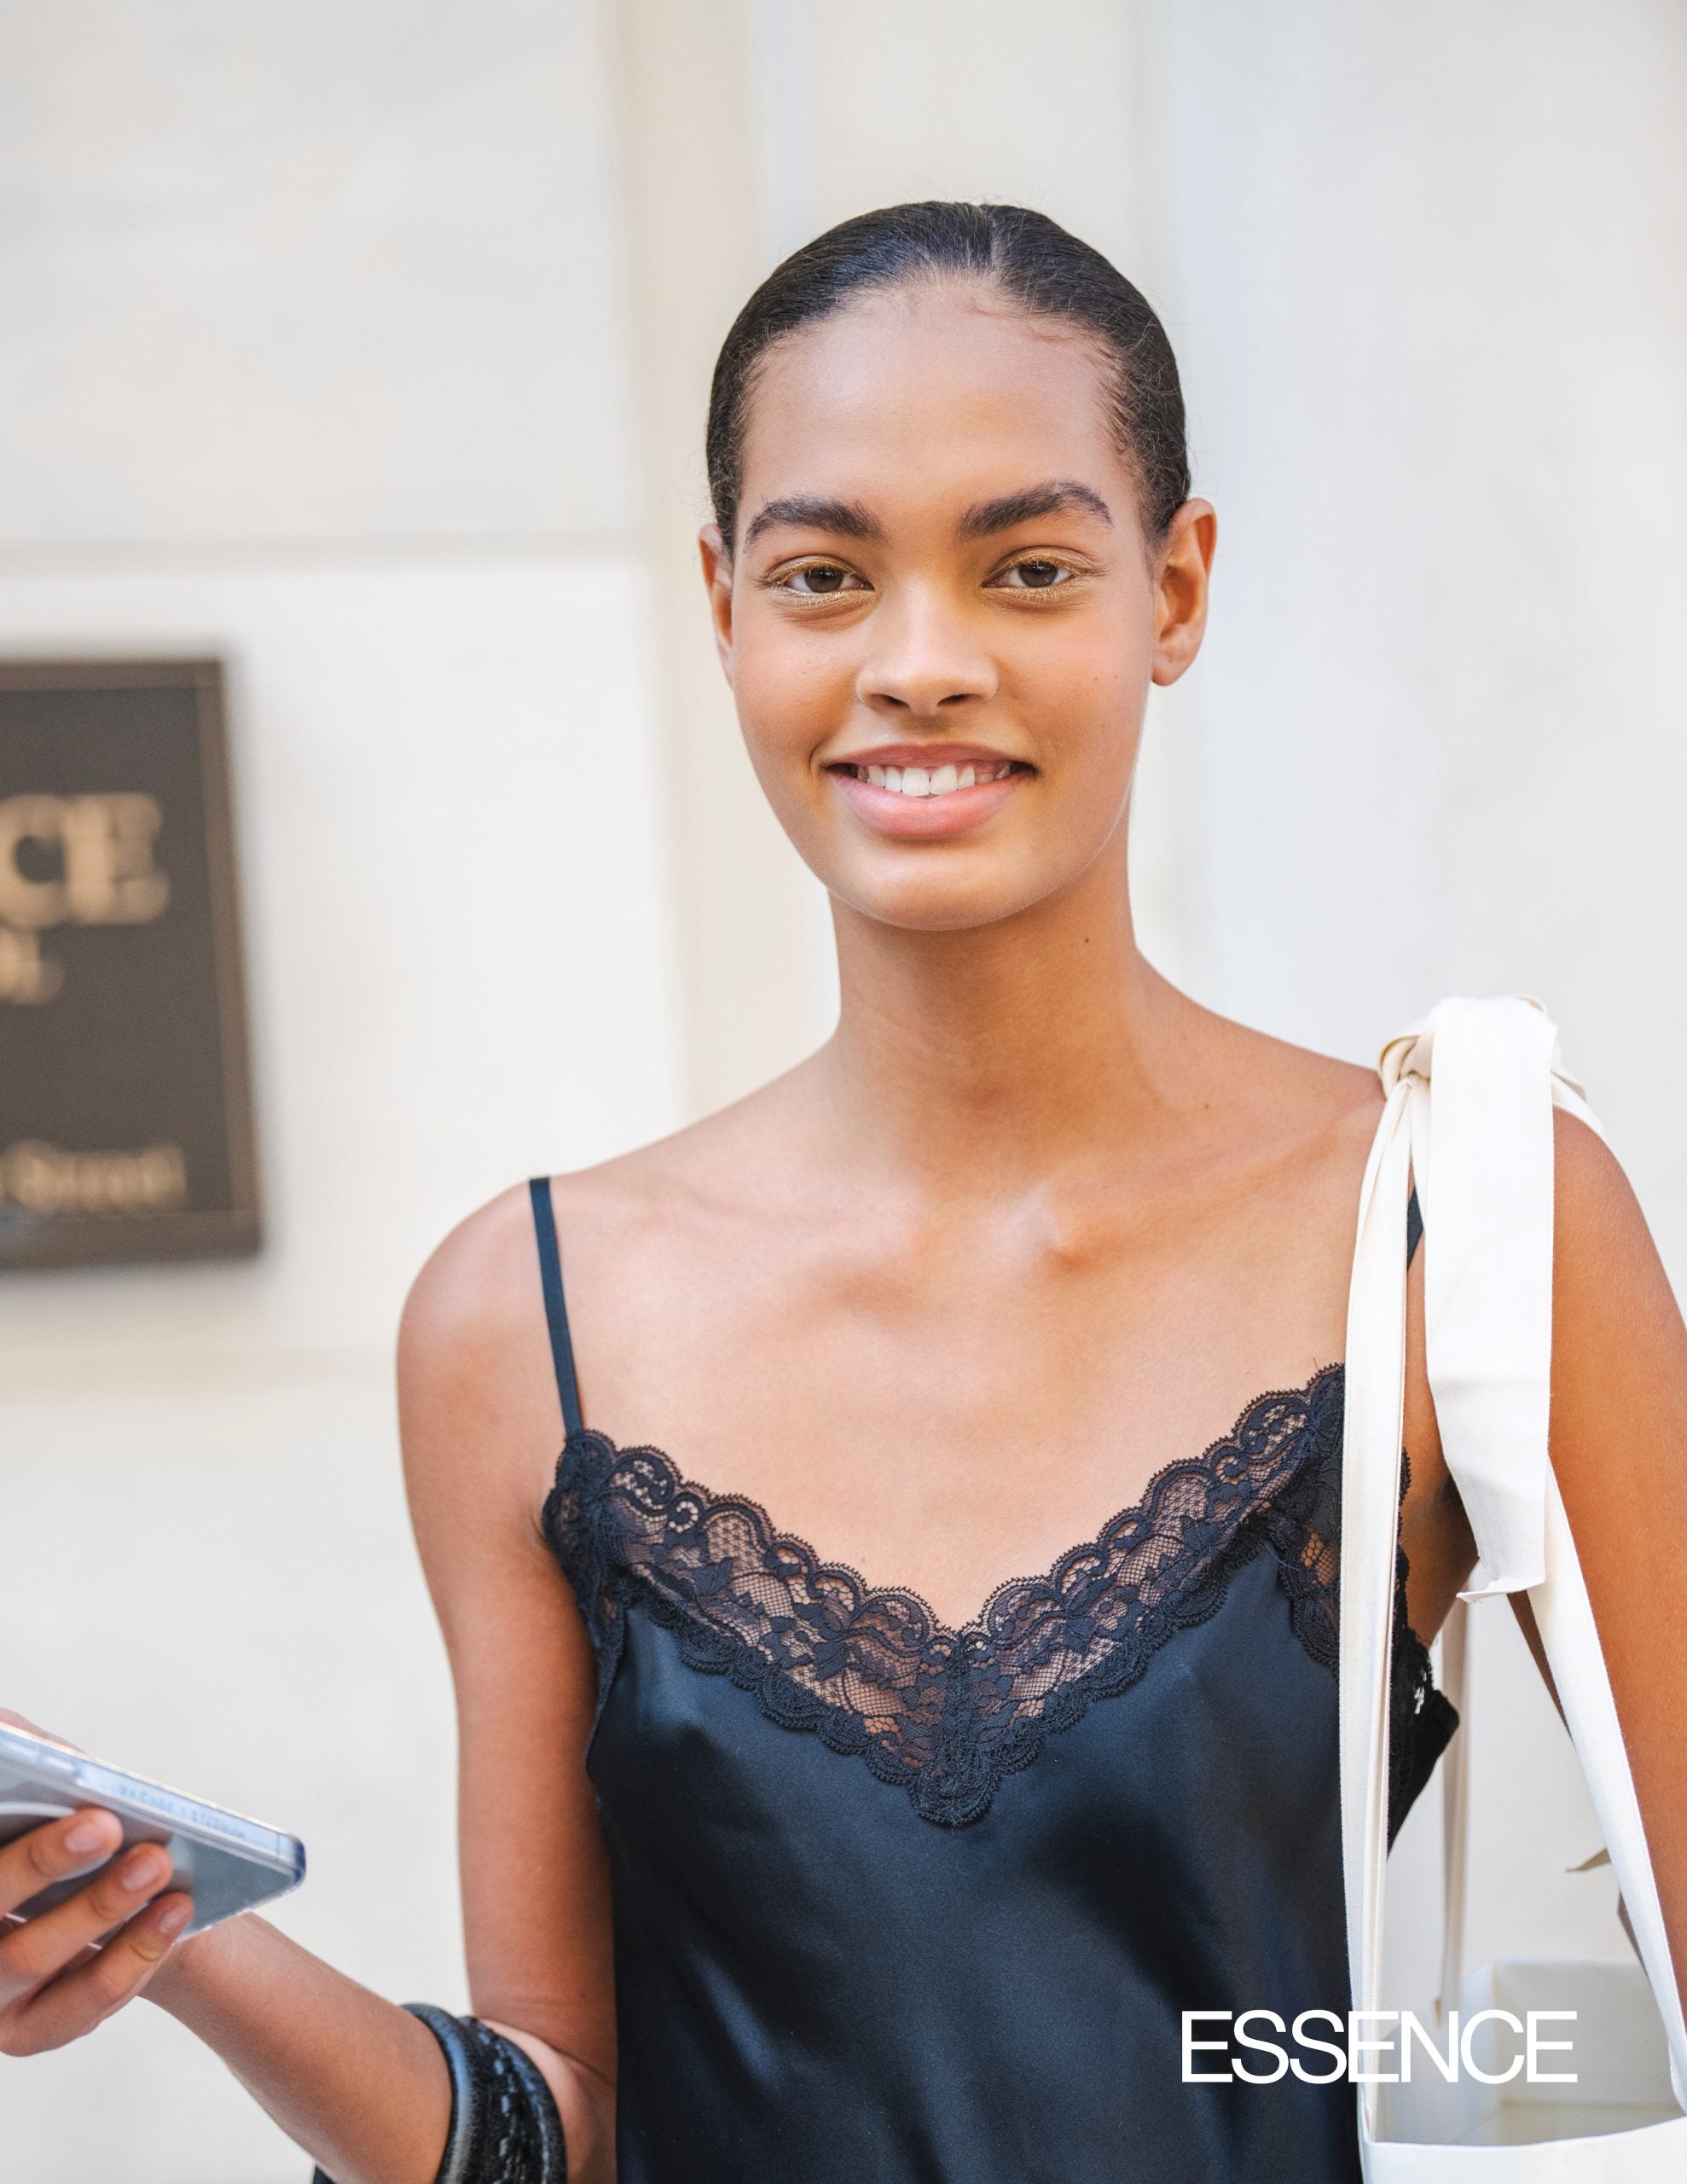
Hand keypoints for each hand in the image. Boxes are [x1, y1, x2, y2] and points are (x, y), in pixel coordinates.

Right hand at [0, 1710, 193, 2055]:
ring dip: (97, 1909)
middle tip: (104, 1825)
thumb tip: (15, 1739)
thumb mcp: (36, 1779)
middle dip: (41, 1862)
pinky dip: (131, 1956)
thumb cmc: (63, 1824)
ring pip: (30, 1958)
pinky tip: (173, 1913)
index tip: (71, 1809)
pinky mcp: (30, 2031)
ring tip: (156, 1865)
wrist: (113, 1890)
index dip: (16, 1851)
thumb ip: (20, 1753)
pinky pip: (79, 2003)